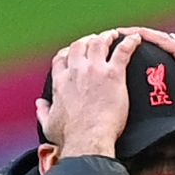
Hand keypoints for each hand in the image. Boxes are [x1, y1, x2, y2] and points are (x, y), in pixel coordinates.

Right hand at [36, 30, 142, 157]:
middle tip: (96, 40)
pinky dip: (130, 42)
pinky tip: (135, 38)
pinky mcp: (113, 75)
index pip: (61, 58)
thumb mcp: (49, 124)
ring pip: (99, 42)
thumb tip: (39, 104)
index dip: (68, 52)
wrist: (88, 140)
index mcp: (61, 81)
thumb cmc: (70, 137)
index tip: (74, 52)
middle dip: (87, 40)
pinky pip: (123, 51)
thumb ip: (43, 111)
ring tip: (114, 35)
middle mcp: (76, 71)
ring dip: (107, 36)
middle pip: (80, 45)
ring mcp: (95, 70)